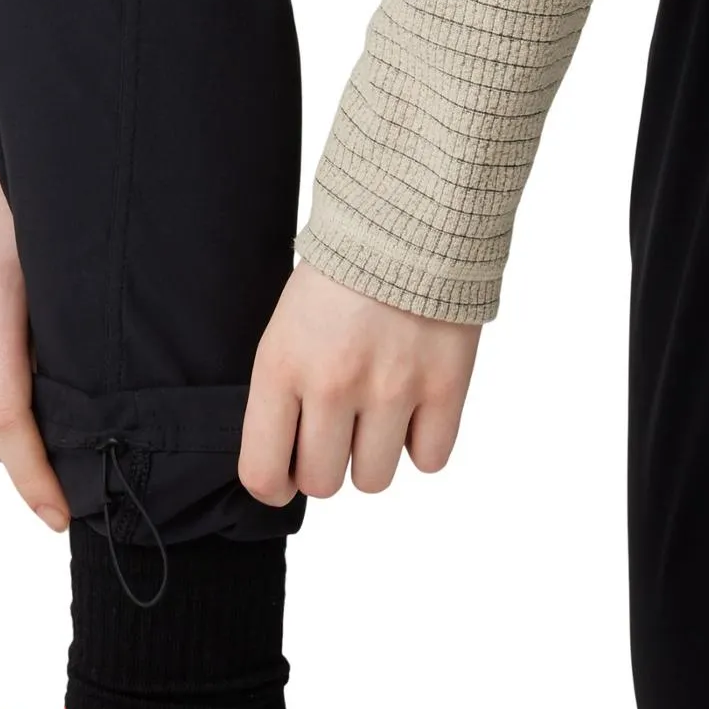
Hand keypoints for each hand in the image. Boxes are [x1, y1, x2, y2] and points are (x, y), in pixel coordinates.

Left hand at [240, 263, 480, 505]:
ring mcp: (393, 388)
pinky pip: (430, 459)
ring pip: (374, 480)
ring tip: (376, 418)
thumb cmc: (340, 278)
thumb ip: (282, 395)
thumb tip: (285, 467)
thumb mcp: (285, 329)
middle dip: (326, 467)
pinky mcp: (445, 386)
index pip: (263, 471)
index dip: (273, 485)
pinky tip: (414, 412)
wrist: (409, 222)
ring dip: (373, 458)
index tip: (284, 476)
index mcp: (282, 367)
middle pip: (323, 483)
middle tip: (336, 433)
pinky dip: (422, 445)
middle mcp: (334, 384)